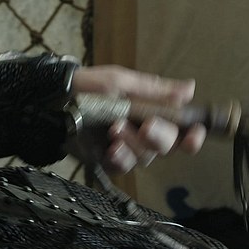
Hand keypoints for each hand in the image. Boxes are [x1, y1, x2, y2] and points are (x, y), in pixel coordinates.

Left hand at [70, 65, 206, 173]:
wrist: (54, 98)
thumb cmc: (89, 86)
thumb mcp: (120, 82)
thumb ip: (154, 89)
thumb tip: (190, 88)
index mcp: (151, 112)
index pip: (181, 129)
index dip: (192, 135)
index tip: (194, 134)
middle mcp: (142, 133)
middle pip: (167, 145)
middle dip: (160, 136)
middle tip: (146, 127)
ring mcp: (125, 148)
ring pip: (146, 156)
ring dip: (134, 143)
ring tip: (115, 128)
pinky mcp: (106, 160)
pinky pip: (123, 167)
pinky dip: (121, 158)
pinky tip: (112, 148)